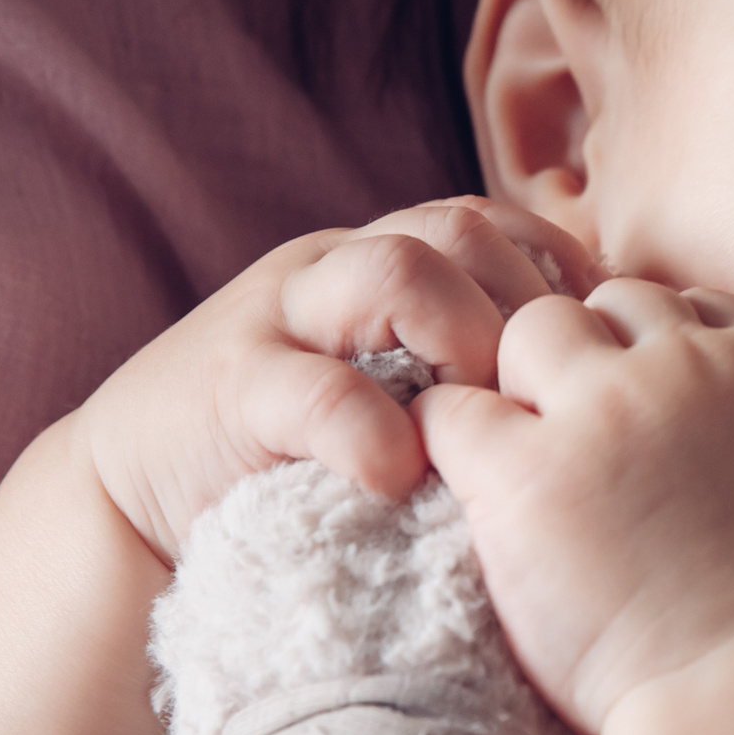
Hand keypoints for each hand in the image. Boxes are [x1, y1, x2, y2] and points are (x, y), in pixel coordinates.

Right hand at [78, 198, 605, 562]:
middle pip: (461, 229)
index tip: (604, 345)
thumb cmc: (289, 468)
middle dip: (525, 301)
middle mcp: (334, 273)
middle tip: (555, 391)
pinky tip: (399, 477)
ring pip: (396, 269)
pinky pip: (316, 389)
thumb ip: (458, 384)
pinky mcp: (231, 389)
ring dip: (462, 336)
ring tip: (486, 420)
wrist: (129, 510)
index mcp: (378, 267)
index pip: (495, 224)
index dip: (560, 271)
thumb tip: (586, 401)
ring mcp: (280, 320)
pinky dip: (371, 432)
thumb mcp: (385, 405)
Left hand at [414, 279, 733, 734]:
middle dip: (592, 359)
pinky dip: (452, 435)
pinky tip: (474, 484)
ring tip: (532, 462)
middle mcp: (678, 368)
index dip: (659, 357)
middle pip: (605, 305)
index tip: (651, 418)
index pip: (687, 305)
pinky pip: (452, 410)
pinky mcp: (527, 476)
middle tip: (585, 441)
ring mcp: (599, 415)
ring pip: (529, 334)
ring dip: (523, 386)